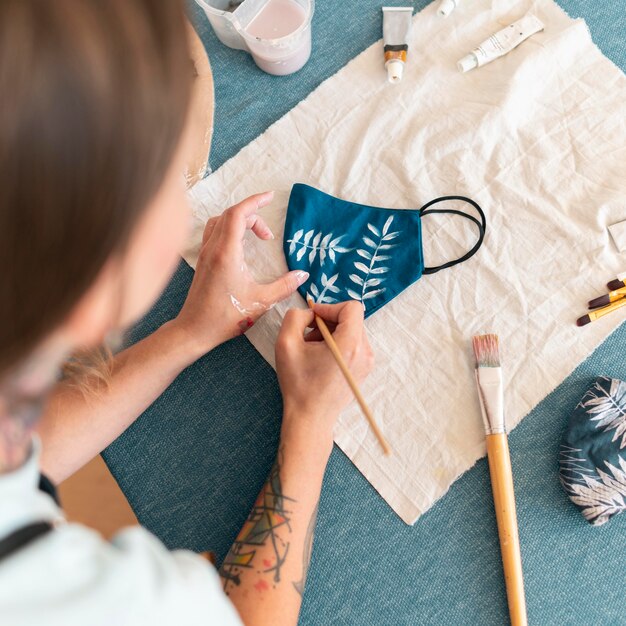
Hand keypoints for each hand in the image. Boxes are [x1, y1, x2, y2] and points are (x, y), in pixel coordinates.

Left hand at [174, 191, 308, 355]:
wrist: (195, 329)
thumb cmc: (225, 317)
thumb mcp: (261, 302)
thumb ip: (285, 286)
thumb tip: (303, 274)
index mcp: (227, 252)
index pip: (239, 214)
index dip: (255, 201)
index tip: (270, 197)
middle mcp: (213, 248)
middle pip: (231, 214)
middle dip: (252, 213)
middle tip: (269, 233)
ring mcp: (205, 253)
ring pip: (221, 221)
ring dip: (239, 220)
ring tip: (257, 235)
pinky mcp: (203, 261)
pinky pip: (215, 232)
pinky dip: (230, 229)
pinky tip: (241, 245)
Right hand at [276, 301, 373, 441]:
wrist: (310, 417)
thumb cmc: (298, 384)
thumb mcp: (286, 343)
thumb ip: (295, 317)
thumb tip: (310, 313)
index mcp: (349, 344)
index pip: (351, 308)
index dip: (330, 307)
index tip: (313, 319)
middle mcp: (365, 352)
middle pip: (351, 319)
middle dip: (327, 322)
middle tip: (308, 337)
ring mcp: (367, 362)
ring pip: (351, 331)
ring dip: (330, 334)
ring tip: (312, 350)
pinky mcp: (364, 369)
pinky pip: (353, 344)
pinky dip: (337, 345)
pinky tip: (321, 359)